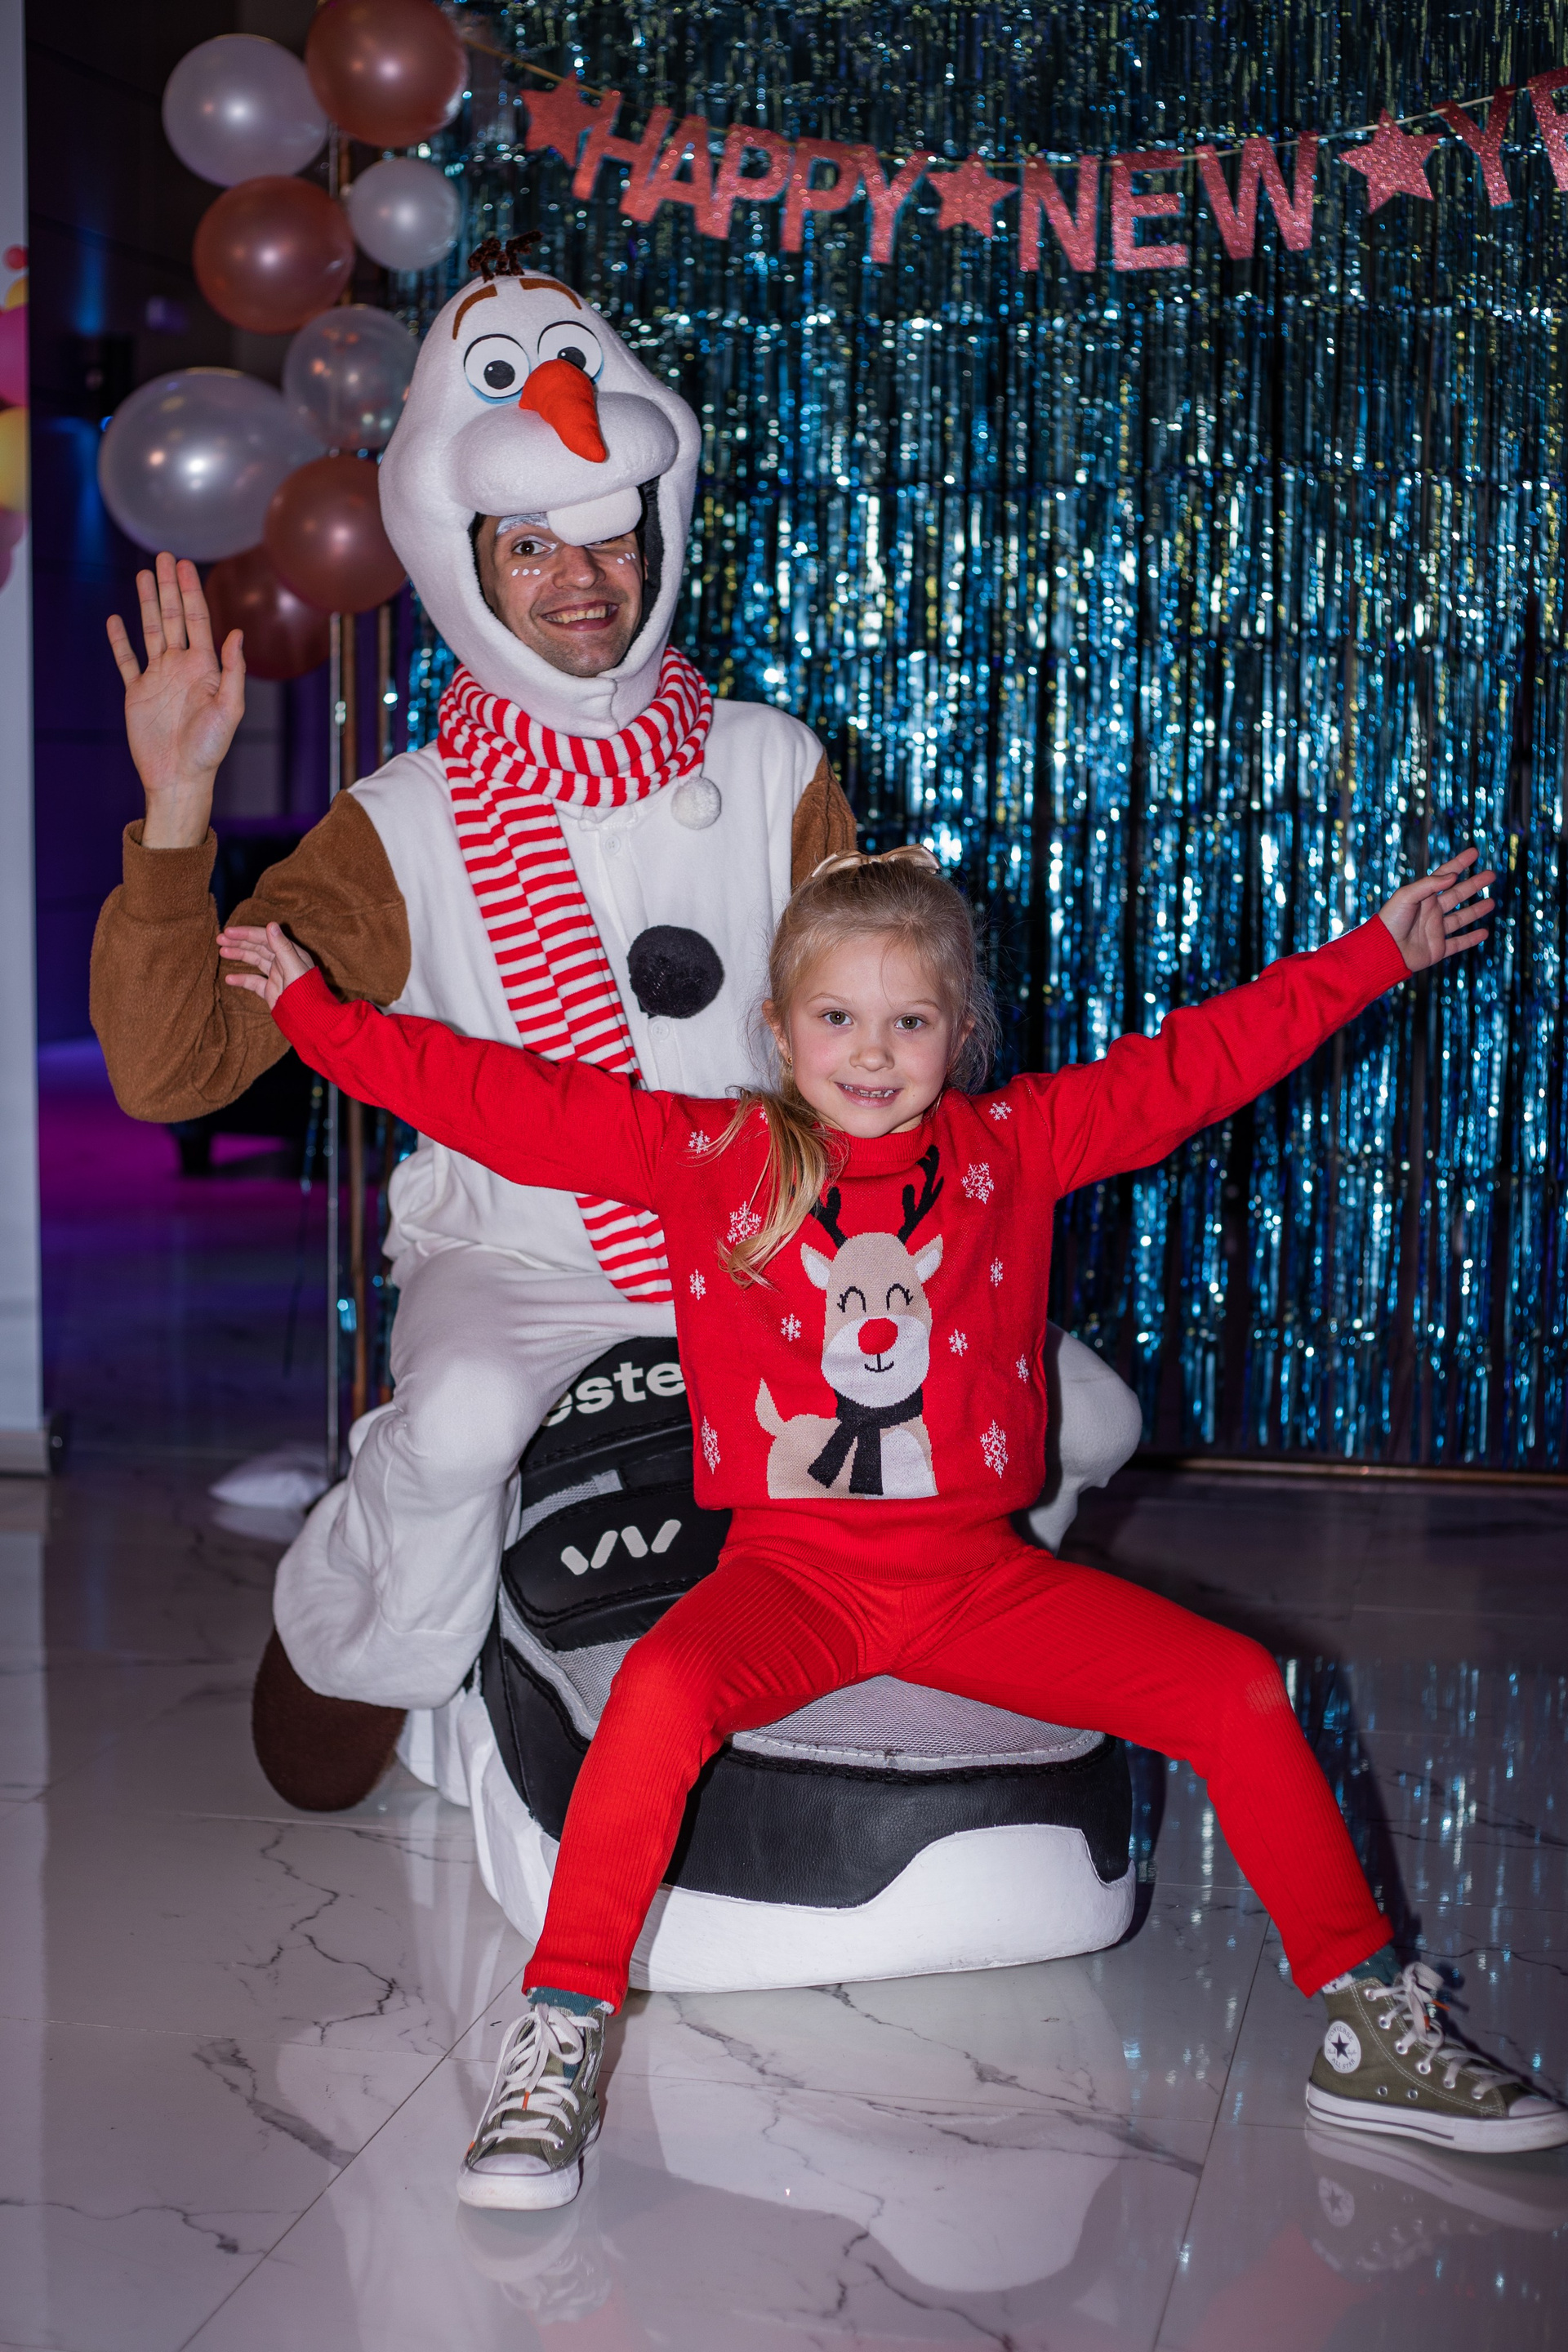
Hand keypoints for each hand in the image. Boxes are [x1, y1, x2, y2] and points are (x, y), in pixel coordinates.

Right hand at [106, 552, 244, 849]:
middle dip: (168, 587)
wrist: (179, 778)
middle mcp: (180, 667)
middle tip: (164, 557)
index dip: (190, 590)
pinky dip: (120, 641)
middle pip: (172, 617)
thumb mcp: (229, 710)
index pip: (197, 619)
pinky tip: (116, 620)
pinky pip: (126, 661)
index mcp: (204, 668)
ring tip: (144, 576)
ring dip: (147, 603)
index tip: (184, 565)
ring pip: (150, 631)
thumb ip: (233, 671)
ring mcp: (157, 678)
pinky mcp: (137, 693)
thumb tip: (236, 632)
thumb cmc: (209, 749)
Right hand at [219, 922, 315, 1012]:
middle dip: (239, 942)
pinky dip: (241, 979)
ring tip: (222, 951)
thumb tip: (270, 924)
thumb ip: (282, 946)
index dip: (246, 934)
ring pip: (254, 961)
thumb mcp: (294, 967)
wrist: (309, 1018)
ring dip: (238, 955)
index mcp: (290, 953)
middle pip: (258, 947)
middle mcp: (282, 961)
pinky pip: (253, 982)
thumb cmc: (306, 991)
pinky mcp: (270, 991)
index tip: (228, 932)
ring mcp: (276, 976)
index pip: (265, 938)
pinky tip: (229, 978)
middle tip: (220, 939)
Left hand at [1377, 846, 1494, 972]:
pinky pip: (1458, 943)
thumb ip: (1429, 884)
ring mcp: (1435, 930)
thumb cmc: (1390, 921)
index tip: (1474, 853)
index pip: (1444, 876)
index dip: (1459, 863)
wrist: (1384, 950)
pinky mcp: (1437, 949)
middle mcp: (1431, 912)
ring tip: (1491, 902)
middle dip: (1474, 884)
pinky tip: (1484, 933)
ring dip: (1476, 910)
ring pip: (1461, 918)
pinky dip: (1471, 939)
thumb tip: (1452, 876)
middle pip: (1457, 894)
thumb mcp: (1406, 896)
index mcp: (1423, 897)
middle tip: (1491, 875)